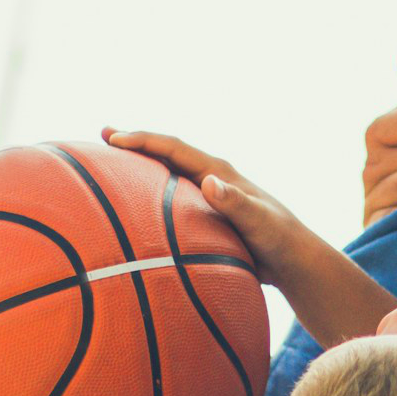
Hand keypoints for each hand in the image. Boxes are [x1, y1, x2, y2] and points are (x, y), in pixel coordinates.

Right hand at [103, 128, 321, 290]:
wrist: (294, 260)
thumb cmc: (279, 240)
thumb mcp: (259, 222)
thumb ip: (236, 203)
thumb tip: (209, 182)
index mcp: (219, 172)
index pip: (174, 148)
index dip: (143, 141)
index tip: (114, 138)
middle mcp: (211, 177)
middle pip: (166, 153)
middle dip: (135, 143)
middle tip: (102, 135)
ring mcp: (208, 195)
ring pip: (167, 174)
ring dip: (140, 166)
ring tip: (110, 164)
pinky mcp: (207, 213)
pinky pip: (171, 198)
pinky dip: (150, 193)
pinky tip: (134, 206)